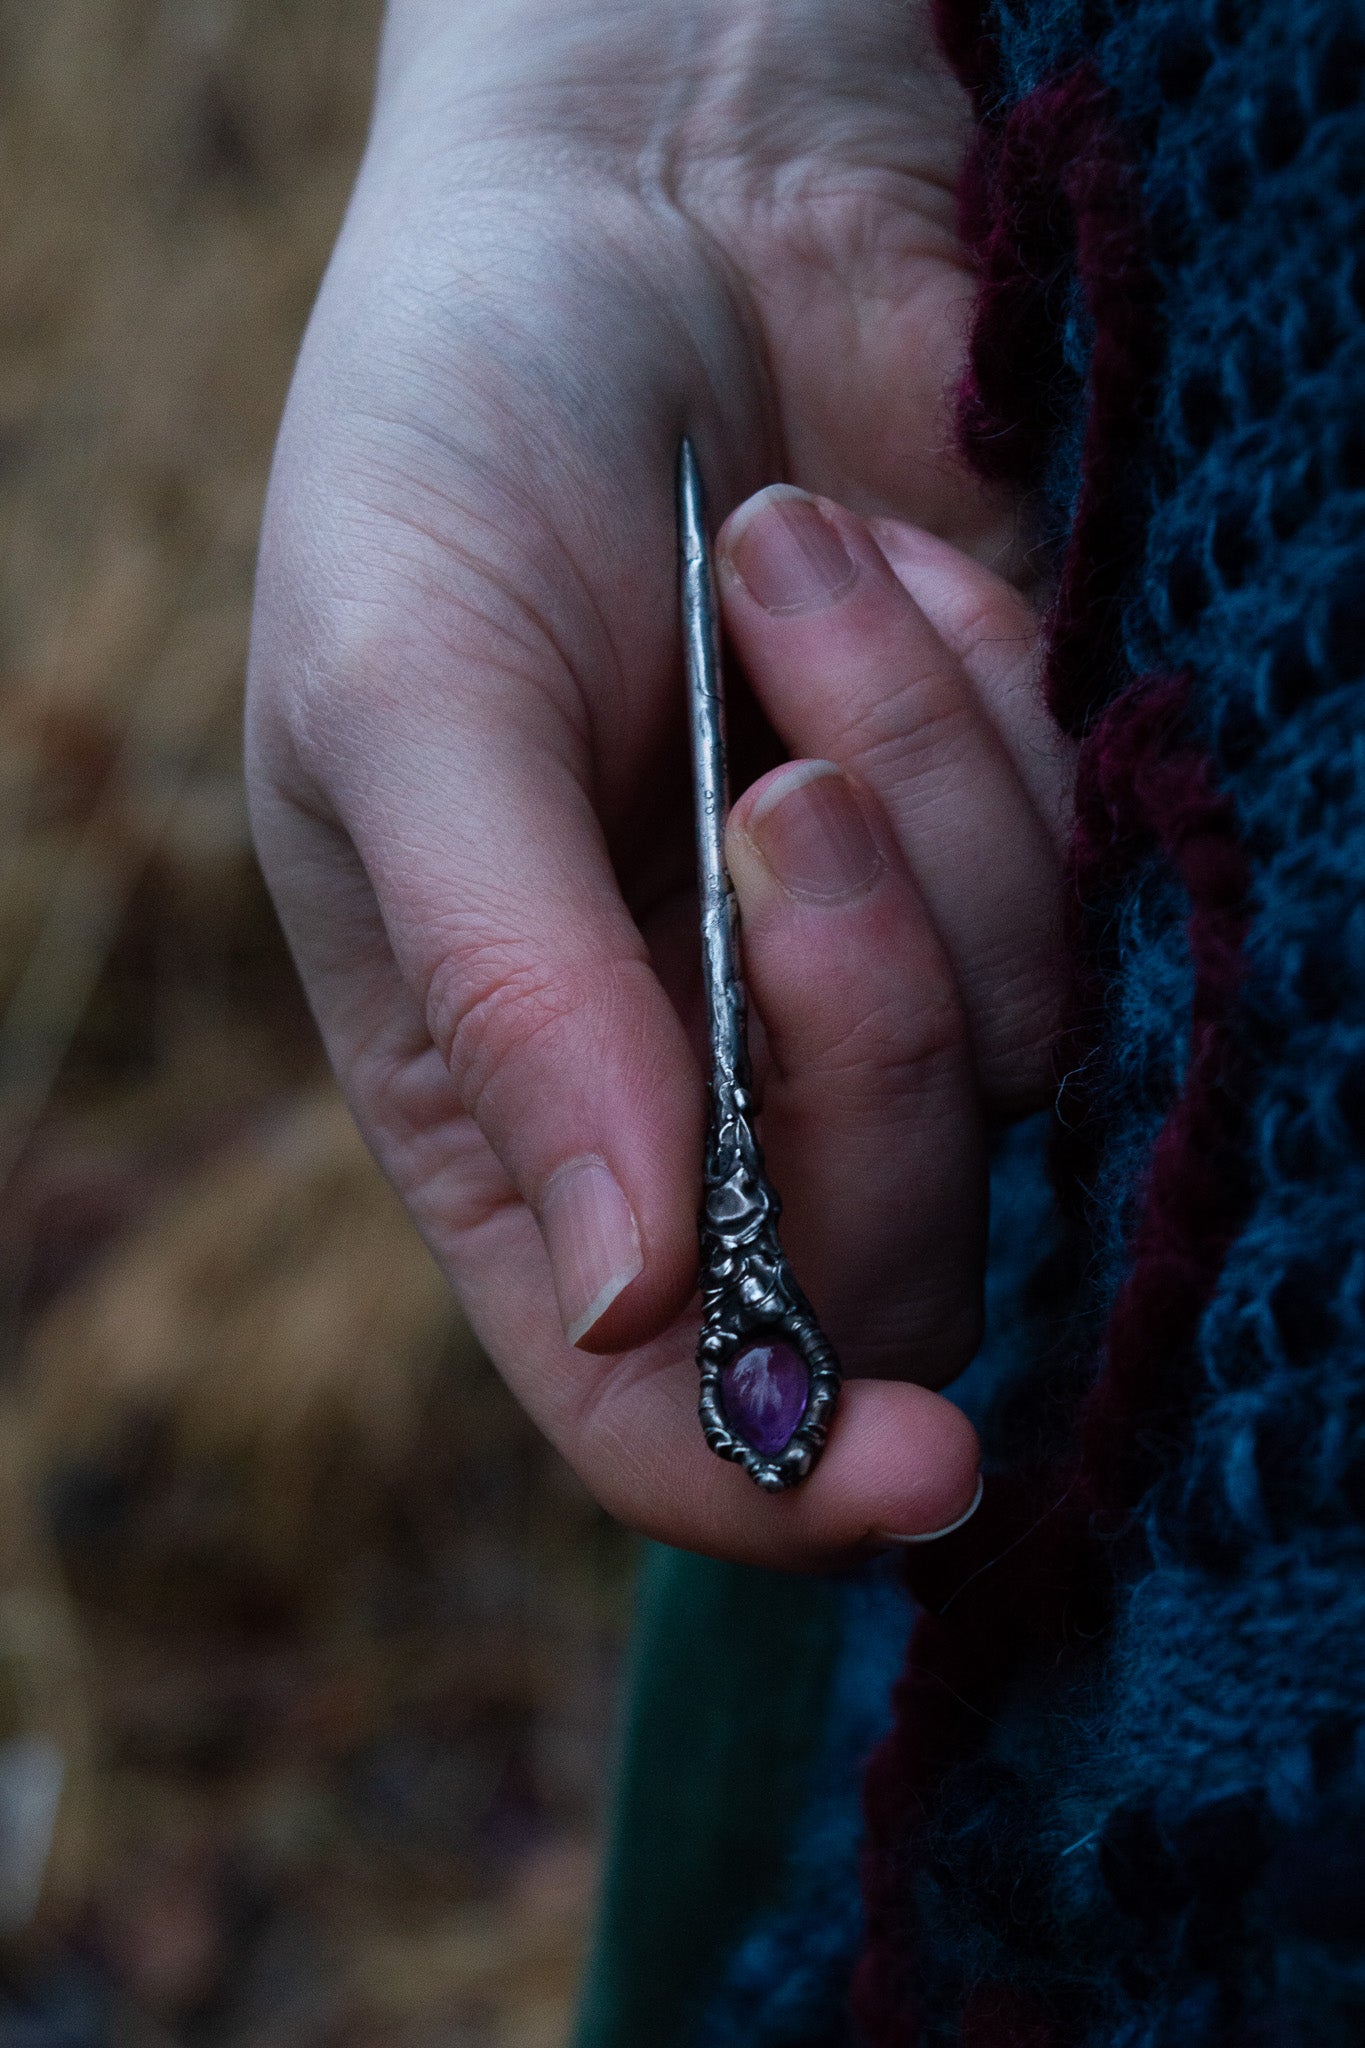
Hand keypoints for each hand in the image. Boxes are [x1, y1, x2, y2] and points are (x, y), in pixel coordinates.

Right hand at [246, 0, 1056, 1565]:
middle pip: (880, 1256)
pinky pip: (1094, 881)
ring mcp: (873, 957)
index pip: (647, 1398)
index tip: (911, 1464)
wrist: (653, 188)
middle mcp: (700, 1065)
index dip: (773, 1475)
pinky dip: (991, 705)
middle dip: (856, 1032)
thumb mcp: (407, 705)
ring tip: (779, 560)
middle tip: (772, 790)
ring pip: (1012, 1056)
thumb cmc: (455, 438)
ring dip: (910, 791)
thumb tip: (634, 1306)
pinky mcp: (1009, 834)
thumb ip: (512, 1008)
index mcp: (507, 1088)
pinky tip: (875, 552)